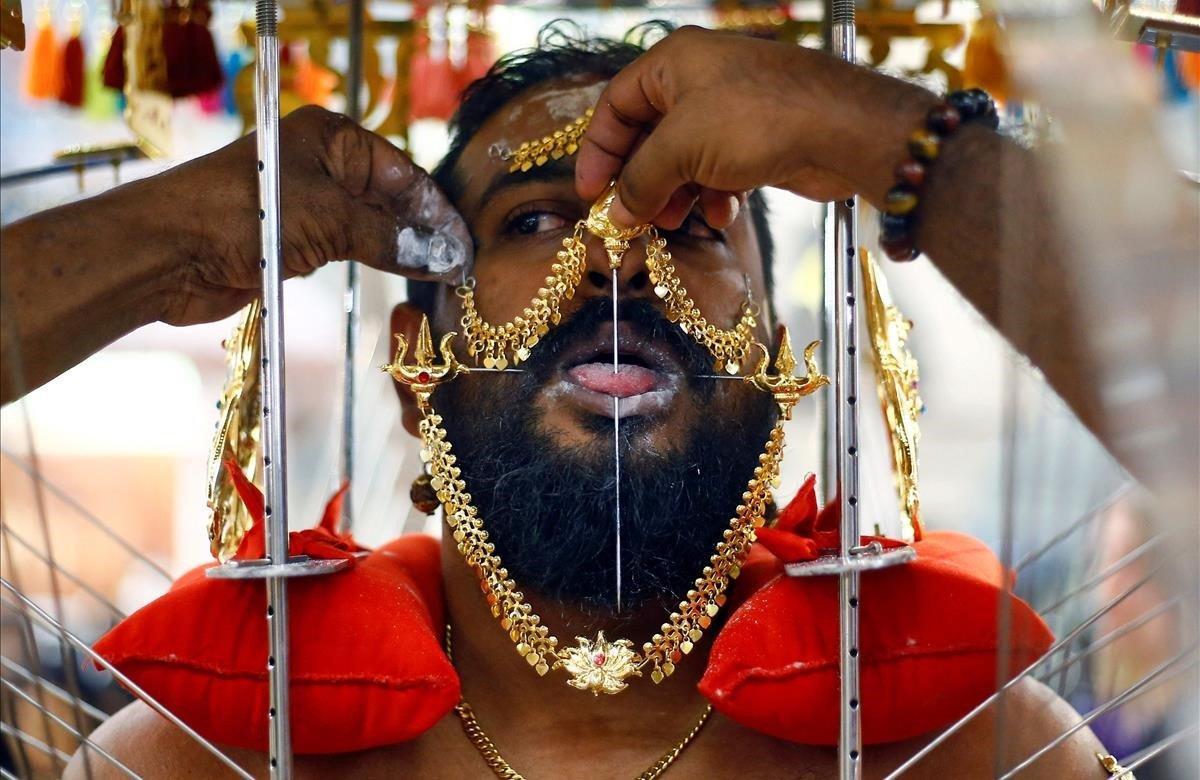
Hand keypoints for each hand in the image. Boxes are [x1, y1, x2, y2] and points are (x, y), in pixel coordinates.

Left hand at [159, 105, 471, 325]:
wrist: (170, 251)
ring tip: (439, 275)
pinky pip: (350, 249)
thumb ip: (390, 238)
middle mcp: (323, 165)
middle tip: (459, 265)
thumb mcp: (329, 220)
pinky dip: (376, 262)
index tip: (464, 244)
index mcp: (332, 138)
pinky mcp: (297, 242)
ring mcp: (310, 204)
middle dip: (424, 230)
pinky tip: (403, 278)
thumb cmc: (242, 213)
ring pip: (372, 226)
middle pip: (391, 198)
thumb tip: (442, 257)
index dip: (436, 210)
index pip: (402, 172)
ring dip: (403, 250)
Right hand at [575, 26, 937, 227]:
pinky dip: (713, 194)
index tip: (590, 193)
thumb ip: (640, 181)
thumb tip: (616, 213)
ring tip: (672, 223)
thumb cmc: (756, 119)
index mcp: (673, 62)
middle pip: (649, 136)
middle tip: (631, 218)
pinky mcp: (758, 139)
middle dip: (641, 180)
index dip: (598, 150)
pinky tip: (720, 212)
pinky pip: (718, 170)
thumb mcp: (680, 150)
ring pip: (684, 159)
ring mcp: (731, 110)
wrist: (839, 130)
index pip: (616, 105)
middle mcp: (700, 80)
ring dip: (675, 194)